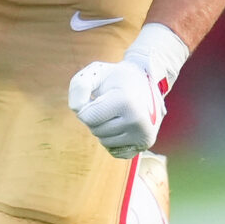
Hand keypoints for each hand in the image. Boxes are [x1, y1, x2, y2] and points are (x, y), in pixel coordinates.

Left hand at [68, 25, 187, 158]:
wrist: (147, 79)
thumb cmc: (116, 77)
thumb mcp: (95, 72)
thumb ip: (79, 86)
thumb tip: (77, 110)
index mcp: (125, 102)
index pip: (87, 117)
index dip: (86, 106)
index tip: (98, 97)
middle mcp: (137, 121)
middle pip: (95, 130)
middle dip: (97, 117)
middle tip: (110, 103)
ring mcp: (144, 134)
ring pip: (104, 142)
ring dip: (105, 128)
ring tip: (118, 112)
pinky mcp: (146, 143)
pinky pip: (115, 151)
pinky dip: (114, 140)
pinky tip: (123, 124)